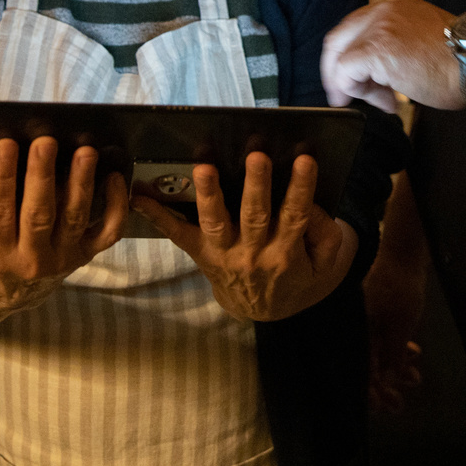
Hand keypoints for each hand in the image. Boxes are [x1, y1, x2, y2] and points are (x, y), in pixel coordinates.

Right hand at [0, 137, 128, 315]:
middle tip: (46, 142)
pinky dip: (116, 207)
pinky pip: (108, 232)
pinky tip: (114, 177)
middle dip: (41, 176)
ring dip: (80, 184)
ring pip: (74, 219)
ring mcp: (62, 257)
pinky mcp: (86, 254)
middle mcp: (30, 258)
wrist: (10, 289)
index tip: (5, 144)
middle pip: (38, 214)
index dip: (1, 177)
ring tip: (84, 152)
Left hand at [134, 152, 357, 321]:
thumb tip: (311, 203)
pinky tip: (139, 195)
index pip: (296, 217)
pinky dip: (157, 216)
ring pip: (216, 223)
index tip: (305, 160)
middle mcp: (253, 254)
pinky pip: (177, 235)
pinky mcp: (201, 254)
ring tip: (204, 167)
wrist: (264, 310)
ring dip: (209, 194)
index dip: (301, 189)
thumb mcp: (325, 263)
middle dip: (256, 185)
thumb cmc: (298, 273)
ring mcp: (223, 255)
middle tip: (257, 156)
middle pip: (254, 216)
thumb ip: (324, 233)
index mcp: (286, 254)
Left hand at [321, 0, 463, 112]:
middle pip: (339, 38)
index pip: (356, 27)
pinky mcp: (376, 50)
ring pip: (340, 56)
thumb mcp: (424, 42)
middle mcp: (384, 10)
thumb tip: (378, 75)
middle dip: (337, 71)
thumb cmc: (464, 62)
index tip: (358, 80)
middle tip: (346, 95)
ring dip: (351, 84)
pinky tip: (380, 101)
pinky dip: (353, 89)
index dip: (350, 56)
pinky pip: (345, 72)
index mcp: (396, 6)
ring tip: (380, 101)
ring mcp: (379, 27)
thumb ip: (397, 47)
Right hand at [362, 252, 425, 412]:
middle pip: (366, 365)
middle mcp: (356, 328)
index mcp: (355, 332)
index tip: (384, 408)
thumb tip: (389, 380)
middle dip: (384, 386)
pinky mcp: (377, 311)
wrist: (404, 251)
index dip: (371, 392)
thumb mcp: (400, 326)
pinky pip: (384, 337)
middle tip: (399, 405)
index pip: (360, 370)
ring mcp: (366, 319)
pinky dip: (398, 348)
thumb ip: (394, 354)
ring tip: (415, 379)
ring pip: (378, 352)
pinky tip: (414, 354)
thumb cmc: (400, 289)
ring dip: (396, 368)